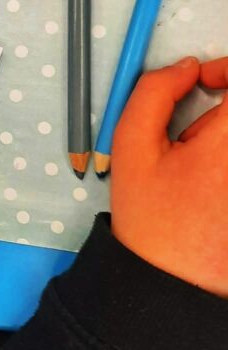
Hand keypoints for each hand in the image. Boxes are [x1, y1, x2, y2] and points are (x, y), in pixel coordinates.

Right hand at [111, 56, 227, 297]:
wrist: (169, 281)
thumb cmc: (151, 219)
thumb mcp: (131, 146)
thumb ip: (154, 92)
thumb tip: (185, 68)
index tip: (205, 80)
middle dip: (225, 107)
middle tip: (197, 126)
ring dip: (223, 136)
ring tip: (199, 163)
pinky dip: (222, 159)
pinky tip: (211, 183)